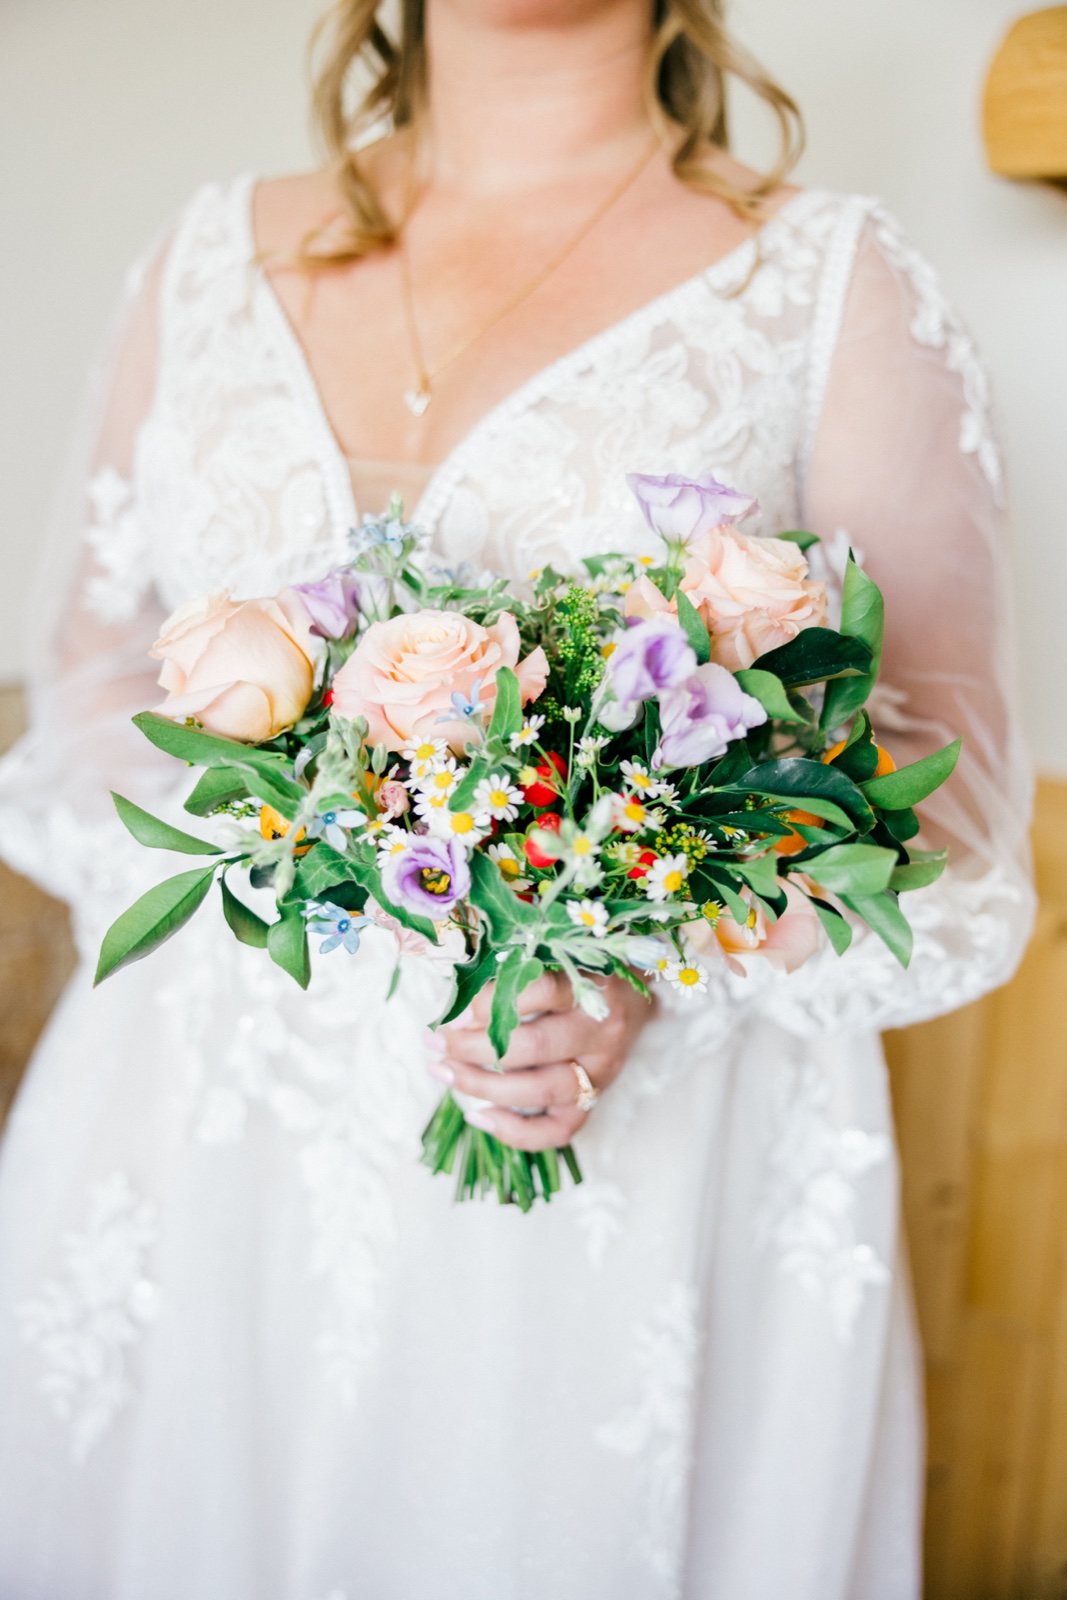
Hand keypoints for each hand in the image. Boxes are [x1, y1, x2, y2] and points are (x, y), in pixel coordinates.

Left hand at [427, 970, 653, 1150]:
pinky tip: (479, 1116)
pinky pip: (556, 1131)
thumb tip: (455, 1006)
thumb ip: (511, 974)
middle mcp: (601, 1031)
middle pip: (534, 1046)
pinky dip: (514, 1132)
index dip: (489, 1002)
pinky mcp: (596, 1102)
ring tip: (443, 1072)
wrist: (635, 998)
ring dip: (482, 1085)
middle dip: (473, 1048)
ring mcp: (602, 1071)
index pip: (539, 990)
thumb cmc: (581, 973)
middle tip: (435, 1042)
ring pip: (539, 1090)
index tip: (454, 1009)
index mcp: (591, 986)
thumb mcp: (554, 960)